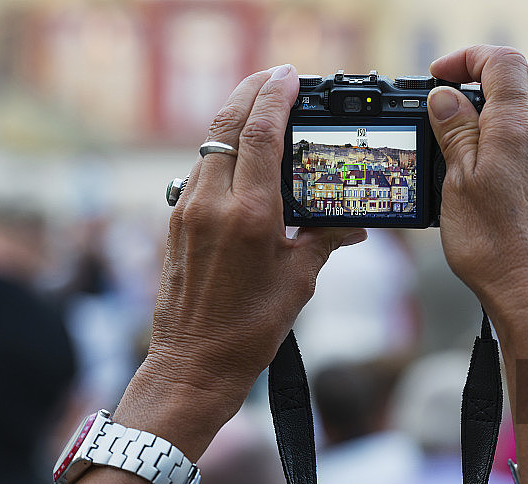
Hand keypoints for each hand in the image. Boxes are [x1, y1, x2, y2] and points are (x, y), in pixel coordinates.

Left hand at [117, 65, 365, 458]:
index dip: (275, 97)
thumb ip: (324, 241)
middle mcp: (212, 204)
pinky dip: (220, 150)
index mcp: (250, 216)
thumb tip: (351, 225)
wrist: (192, 363)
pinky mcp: (175, 222)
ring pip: (209, 144)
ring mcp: (188, 210)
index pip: (260, 134)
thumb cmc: (247, 330)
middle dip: (250, 91)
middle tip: (274, 76)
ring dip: (234, 118)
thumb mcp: (298, 283)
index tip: (289, 77)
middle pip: (226, 125)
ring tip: (260, 108)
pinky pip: (199, 170)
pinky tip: (239, 155)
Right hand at [427, 46, 527, 335]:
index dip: (467, 58)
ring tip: (448, 133)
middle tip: (439, 101)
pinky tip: (468, 161)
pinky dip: (493, 134)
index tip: (437, 76)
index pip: (502, 62)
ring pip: (518, 108)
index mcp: (516, 128)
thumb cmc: (492, 243)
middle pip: (514, 80)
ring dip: (483, 108)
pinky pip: (519, 138)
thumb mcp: (458, 180)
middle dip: (474, 79)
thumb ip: (454, 131)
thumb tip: (444, 96)